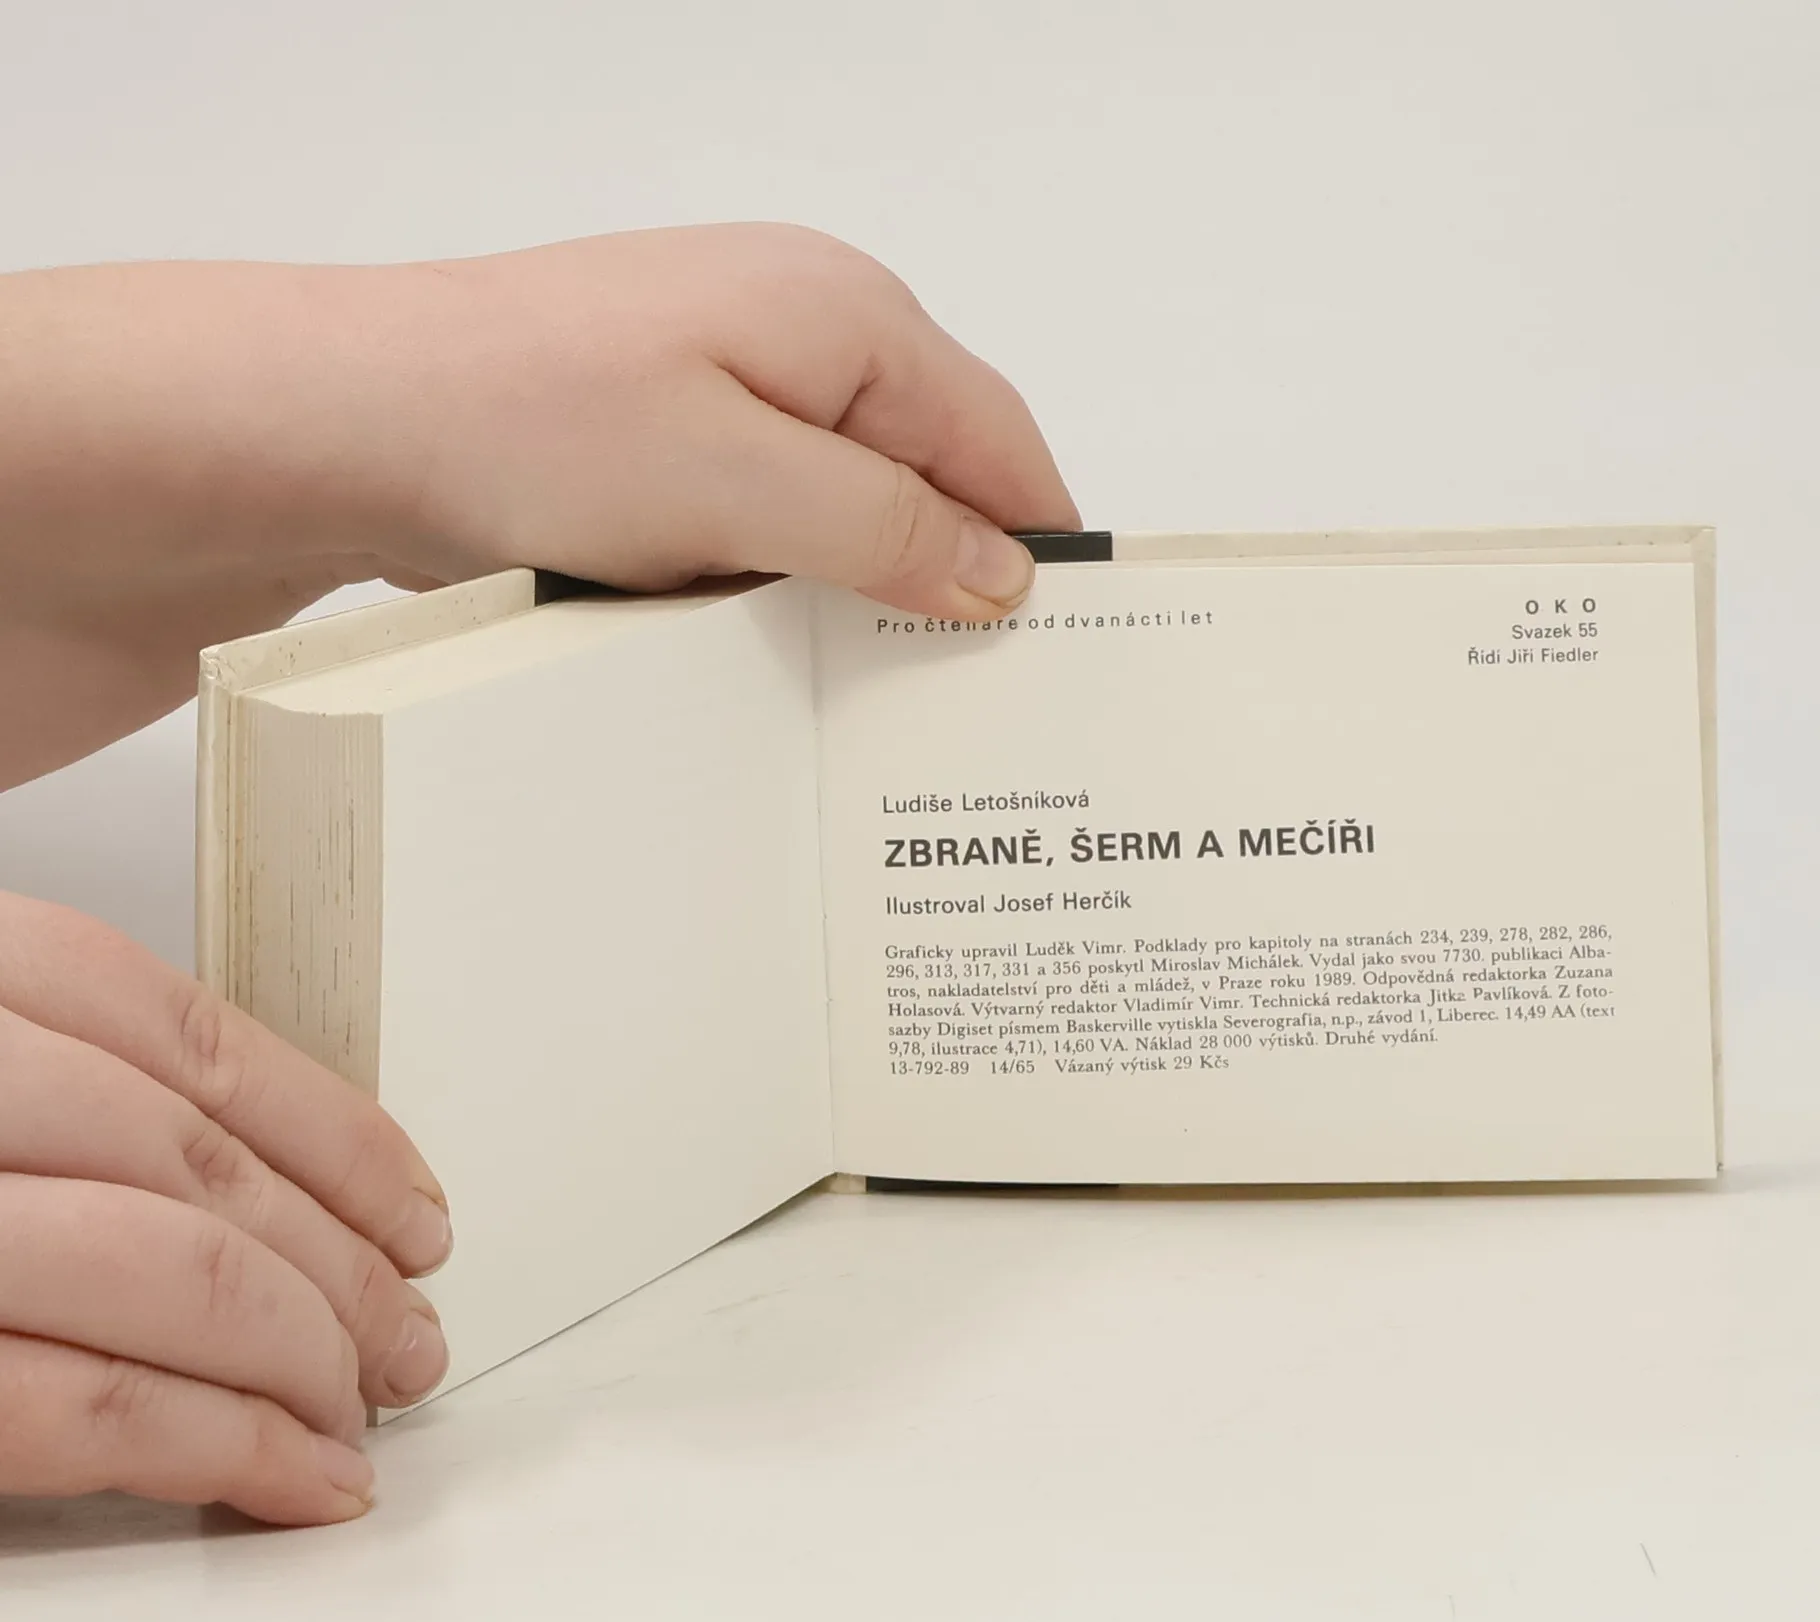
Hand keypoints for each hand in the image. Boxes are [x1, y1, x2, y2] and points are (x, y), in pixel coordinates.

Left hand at [0, 224, 1079, 784]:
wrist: (346, 419)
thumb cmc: (532, 423)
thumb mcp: (742, 486)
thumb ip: (887, 529)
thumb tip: (1000, 574)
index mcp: (848, 318)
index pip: (1000, 441)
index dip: (1042, 545)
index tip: (1065, 653)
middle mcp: (801, 331)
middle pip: (931, 469)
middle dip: (956, 575)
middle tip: (974, 696)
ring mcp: (728, 377)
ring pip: (847, 499)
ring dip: (864, 585)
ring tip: (880, 690)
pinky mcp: (670, 428)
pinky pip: (771, 512)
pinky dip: (789, 577)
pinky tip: (778, 644)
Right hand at [0, 892, 451, 1524]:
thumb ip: (60, 1057)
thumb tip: (214, 1115)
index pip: (179, 1034)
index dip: (331, 1130)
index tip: (413, 1206)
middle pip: (198, 1162)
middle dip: (342, 1263)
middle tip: (413, 1331)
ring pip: (178, 1276)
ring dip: (311, 1355)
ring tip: (369, 1405)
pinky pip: (96, 1411)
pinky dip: (230, 1451)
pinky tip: (302, 1478)